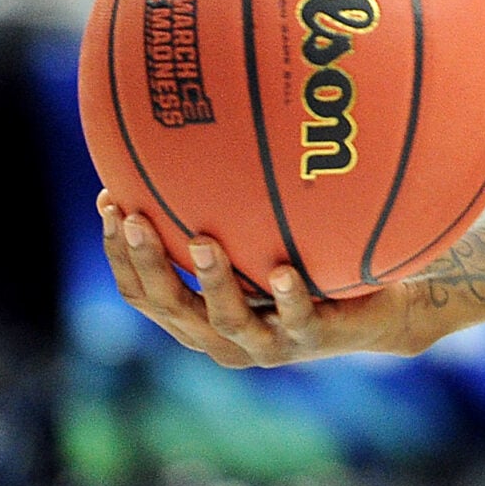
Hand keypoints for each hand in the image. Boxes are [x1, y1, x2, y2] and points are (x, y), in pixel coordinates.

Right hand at [97, 194, 433, 363]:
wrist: (377, 312)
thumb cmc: (306, 269)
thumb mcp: (257, 242)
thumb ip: (223, 215)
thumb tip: (192, 141)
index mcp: (198, 317)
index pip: (141, 291)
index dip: (117, 252)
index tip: (107, 200)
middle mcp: (222, 337)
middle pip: (168, 306)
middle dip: (147, 262)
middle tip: (132, 218)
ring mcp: (266, 344)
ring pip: (227, 318)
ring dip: (212, 279)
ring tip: (203, 240)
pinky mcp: (312, 340)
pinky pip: (298, 319)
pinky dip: (288, 298)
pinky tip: (282, 271)